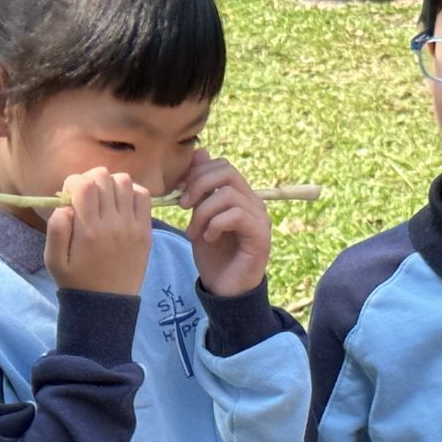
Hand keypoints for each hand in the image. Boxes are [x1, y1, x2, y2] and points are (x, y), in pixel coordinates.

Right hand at [44, 168, 152, 295]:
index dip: (73, 182)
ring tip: (104, 200)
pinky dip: (132, 193)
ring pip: (124, 182)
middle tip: (86, 196)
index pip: (84, 184)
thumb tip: (66, 205)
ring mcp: (132, 226)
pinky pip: (143, 196)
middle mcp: (112, 224)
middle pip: (104, 177)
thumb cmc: (76, 282)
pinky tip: (121, 205)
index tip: (70, 195)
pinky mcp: (146, 231)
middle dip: (90, 180)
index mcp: (88, 230)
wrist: (106, 306)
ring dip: (110, 184)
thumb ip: (56, 229)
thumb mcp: (53, 260)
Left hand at [179, 150, 271, 297]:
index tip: (180, 193)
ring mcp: (260, 218)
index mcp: (240, 195)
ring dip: (203, 212)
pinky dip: (215, 224)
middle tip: (182, 206)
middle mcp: (253, 203)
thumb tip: (200, 152)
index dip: (198, 173)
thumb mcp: (199, 217)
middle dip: (198, 185)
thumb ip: (201, 188)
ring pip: (228, 194)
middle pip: (227, 172)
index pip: (222, 166)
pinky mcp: (260, 235)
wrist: (224, 289)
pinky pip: (236, 214)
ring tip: (194, 232)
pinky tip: (208, 238)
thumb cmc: (212, 255)